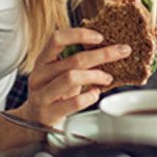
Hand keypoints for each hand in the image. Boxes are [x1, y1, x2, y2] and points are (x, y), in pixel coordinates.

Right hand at [17, 28, 132, 127]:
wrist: (34, 121)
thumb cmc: (53, 93)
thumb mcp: (60, 73)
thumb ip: (76, 61)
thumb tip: (107, 48)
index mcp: (42, 61)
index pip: (57, 39)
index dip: (79, 35)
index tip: (100, 37)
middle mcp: (40, 75)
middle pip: (74, 59)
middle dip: (102, 54)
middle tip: (122, 52)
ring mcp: (42, 94)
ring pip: (71, 78)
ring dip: (96, 75)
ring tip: (107, 78)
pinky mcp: (49, 112)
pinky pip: (74, 102)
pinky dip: (90, 97)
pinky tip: (95, 94)